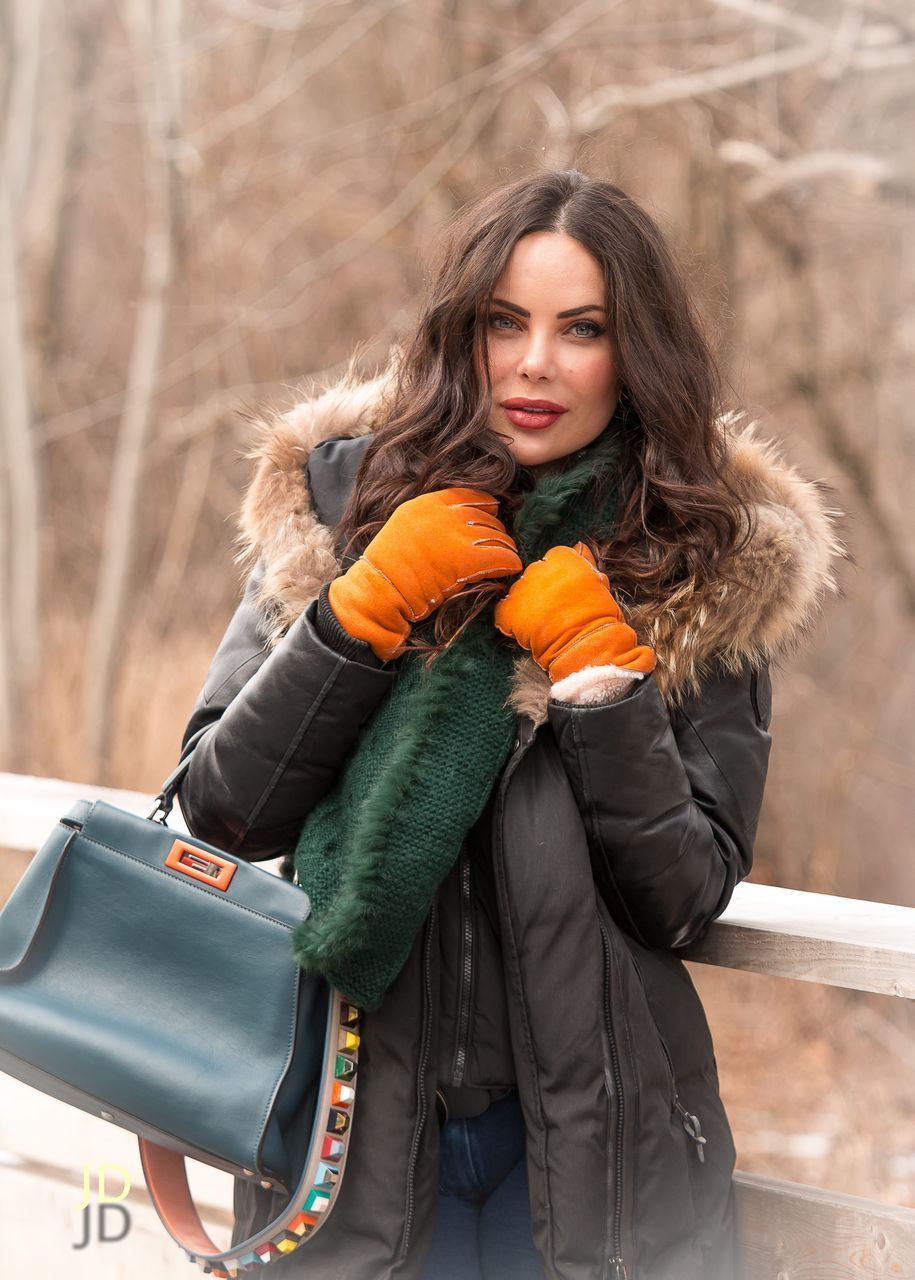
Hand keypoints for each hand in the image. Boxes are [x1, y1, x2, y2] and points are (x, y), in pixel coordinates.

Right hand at [328, 487, 521, 660]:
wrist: (382, 589)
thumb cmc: (390, 566)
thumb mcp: (406, 525)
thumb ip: (433, 518)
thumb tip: (461, 523)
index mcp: (430, 502)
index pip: (473, 496)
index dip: (486, 511)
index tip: (489, 523)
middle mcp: (446, 514)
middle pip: (488, 518)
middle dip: (495, 533)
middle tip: (497, 547)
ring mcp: (458, 535)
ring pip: (499, 537)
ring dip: (504, 549)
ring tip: (505, 560)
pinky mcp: (469, 559)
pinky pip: (502, 557)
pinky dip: (509, 563)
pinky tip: (509, 569)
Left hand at [493, 541, 655, 682]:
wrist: (586, 644)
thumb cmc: (600, 616)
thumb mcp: (599, 583)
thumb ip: (585, 563)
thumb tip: (579, 547)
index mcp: (562, 557)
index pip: (554, 559)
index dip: (560, 578)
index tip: (566, 593)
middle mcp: (538, 567)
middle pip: (535, 574)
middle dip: (542, 589)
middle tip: (555, 610)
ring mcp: (521, 588)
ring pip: (519, 592)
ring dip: (527, 604)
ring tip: (542, 624)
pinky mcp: (508, 610)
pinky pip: (504, 612)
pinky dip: (511, 621)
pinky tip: (526, 632)